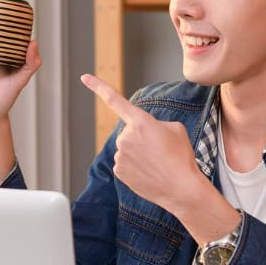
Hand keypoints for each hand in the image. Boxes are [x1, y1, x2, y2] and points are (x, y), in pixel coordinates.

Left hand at [81, 74, 238, 241]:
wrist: (181, 188)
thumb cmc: (181, 157)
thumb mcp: (175, 129)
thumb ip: (155, 124)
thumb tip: (145, 132)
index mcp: (140, 121)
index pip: (115, 100)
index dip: (98, 86)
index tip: (84, 77)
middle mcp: (125, 137)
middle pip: (129, 132)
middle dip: (141, 138)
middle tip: (159, 150)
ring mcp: (120, 155)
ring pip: (127, 149)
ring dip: (139, 153)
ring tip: (157, 163)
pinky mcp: (118, 171)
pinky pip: (124, 163)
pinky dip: (135, 167)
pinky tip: (149, 172)